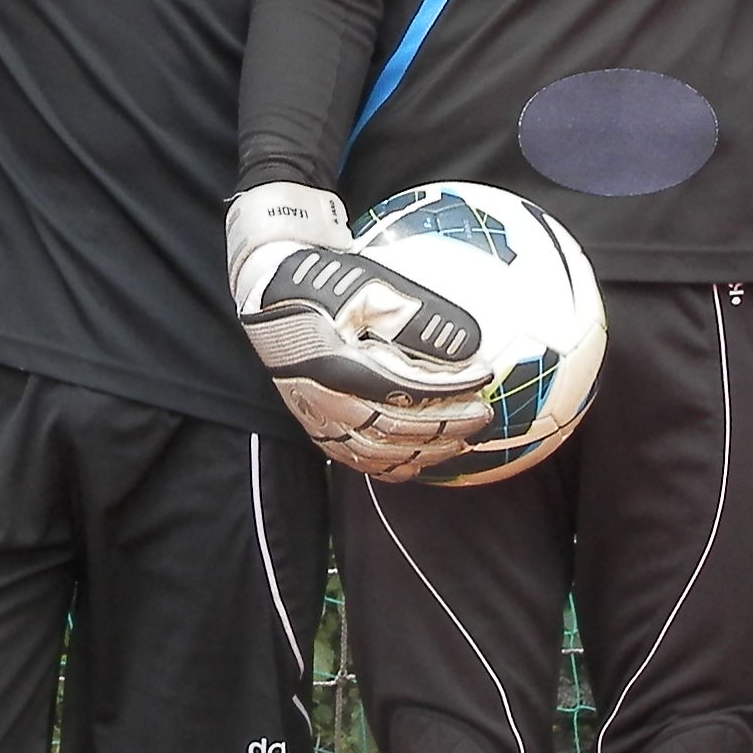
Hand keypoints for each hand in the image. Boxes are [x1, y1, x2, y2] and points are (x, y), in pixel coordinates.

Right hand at [228, 191, 503, 479]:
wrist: (269, 296)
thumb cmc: (321, 286)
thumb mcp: (369, 289)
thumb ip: (415, 314)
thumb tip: (468, 339)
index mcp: (343, 364)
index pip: (409, 387)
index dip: (450, 388)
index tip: (483, 377)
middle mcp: (329, 399)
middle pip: (399, 426)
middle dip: (448, 424)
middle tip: (483, 415)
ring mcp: (320, 418)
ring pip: (381, 451)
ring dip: (426, 450)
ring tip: (462, 441)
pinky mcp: (315, 427)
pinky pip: (356, 460)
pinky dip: (391, 466)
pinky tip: (416, 464)